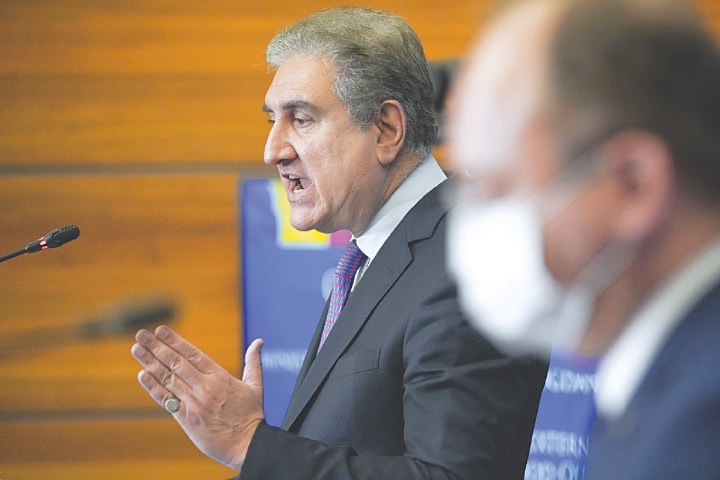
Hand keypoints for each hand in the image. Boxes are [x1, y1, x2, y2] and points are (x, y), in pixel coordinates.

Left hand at [131, 325, 264, 470]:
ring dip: (150, 363)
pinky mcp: (186, 419)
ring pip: (168, 379)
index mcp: (220, 377)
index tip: (160, 330)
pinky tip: (142, 375)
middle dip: (157, 347)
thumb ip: (253, 362)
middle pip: (176, 363)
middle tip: (141, 334)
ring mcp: (193, 403)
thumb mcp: (255, 386)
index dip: (175, 341)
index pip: (192, 354)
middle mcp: (204, 387)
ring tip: (136, 349)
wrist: (247, 445)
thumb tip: (259, 342)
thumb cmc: (251, 416)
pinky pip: (166, 400)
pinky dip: (154, 387)